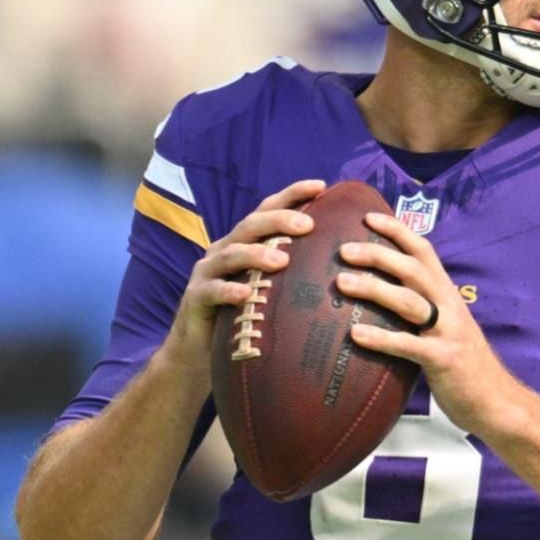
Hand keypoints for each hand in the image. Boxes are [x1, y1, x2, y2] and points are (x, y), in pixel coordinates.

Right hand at [163, 179, 324, 371]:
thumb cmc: (241, 319)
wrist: (196, 354)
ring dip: (256, 254)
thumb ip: (292, 274)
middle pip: (251, 226)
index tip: (321, 186)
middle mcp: (224, 251)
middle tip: (308, 224)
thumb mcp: (268, 291)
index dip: (291, 195)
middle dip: (279, 220)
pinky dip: (228, 290)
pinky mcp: (195, 299)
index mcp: (244, 244)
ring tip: (282, 260)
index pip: (267, 211)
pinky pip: (212, 291)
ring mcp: (207, 273)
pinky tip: (244, 294)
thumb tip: (343, 267)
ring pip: (231, 254)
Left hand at [335, 211, 523, 437]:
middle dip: (377, 254)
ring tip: (342, 283)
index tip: (367, 217)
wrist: (496, 401)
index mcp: (447, 294)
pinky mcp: (443, 359)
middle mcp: (449, 306)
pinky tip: (355, 335)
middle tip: (344, 250)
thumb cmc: (463, 365)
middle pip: (412, 268)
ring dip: (373, 288)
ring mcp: (447, 332)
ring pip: (409, 300)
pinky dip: (381, 338)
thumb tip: (382, 295)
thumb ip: (421, 308)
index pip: (423, 251)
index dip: (397, 231)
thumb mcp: (446, 326)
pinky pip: (408, 345)